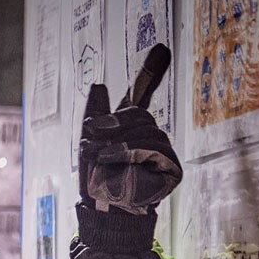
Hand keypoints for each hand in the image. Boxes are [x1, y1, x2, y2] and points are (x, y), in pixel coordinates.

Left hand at [79, 43, 180, 214]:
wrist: (100, 209)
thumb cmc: (93, 180)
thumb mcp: (87, 143)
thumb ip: (95, 115)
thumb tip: (100, 85)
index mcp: (129, 128)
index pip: (142, 95)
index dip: (152, 72)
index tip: (161, 49)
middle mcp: (149, 136)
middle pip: (138, 112)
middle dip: (112, 122)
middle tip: (90, 135)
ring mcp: (162, 151)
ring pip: (145, 129)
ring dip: (115, 141)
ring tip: (97, 156)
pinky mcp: (171, 167)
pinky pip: (152, 147)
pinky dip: (128, 151)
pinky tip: (113, 161)